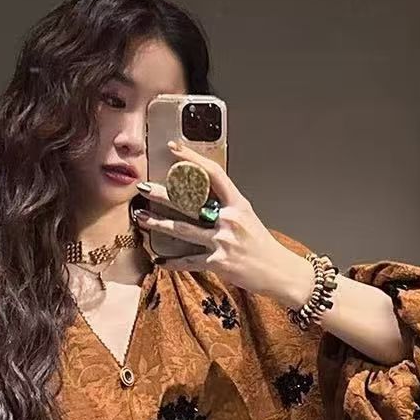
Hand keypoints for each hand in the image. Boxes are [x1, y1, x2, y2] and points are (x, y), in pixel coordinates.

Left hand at [134, 139, 310, 304]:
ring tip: (141, 218)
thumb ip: (226, 206)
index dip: (192, 159)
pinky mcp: (218, 262)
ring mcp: (223, 241)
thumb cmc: (262, 244)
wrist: (278, 271)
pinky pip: (189, 260)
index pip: (213, 173)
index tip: (175, 149)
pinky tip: (159, 261)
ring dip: (158, 224)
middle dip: (163, 194)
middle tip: (143, 187)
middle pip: (190, 202)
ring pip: (183, 229)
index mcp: (238, 204)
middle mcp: (229, 219)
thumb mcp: (248, 217)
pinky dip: (173, 262)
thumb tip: (202, 197)